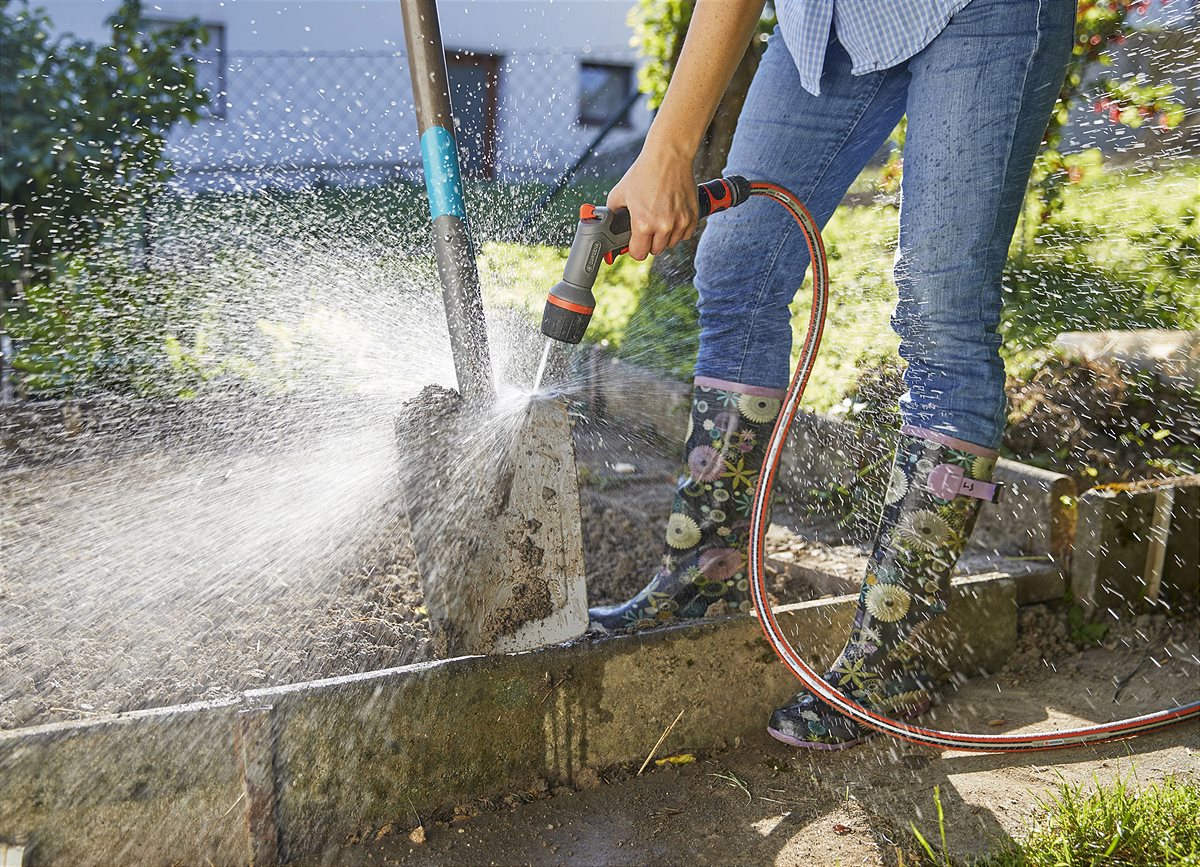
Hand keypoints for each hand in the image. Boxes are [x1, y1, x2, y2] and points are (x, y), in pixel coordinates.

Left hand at [605, 138, 697, 260]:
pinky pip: (685, 235)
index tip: (635, 243)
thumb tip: (606, 226)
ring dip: (665, 237)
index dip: (635, 249)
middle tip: (647, 227)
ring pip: (671, 244)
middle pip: (656, 251)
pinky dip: (679, 230)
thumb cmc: (644, 172)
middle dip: (650, 242)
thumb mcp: (619, 193)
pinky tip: (673, 217)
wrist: (669, 156)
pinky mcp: (692, 216)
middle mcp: (663, 226)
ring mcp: (680, 222)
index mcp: (643, 223)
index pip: (639, 254)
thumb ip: (612, 213)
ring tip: (660, 219)